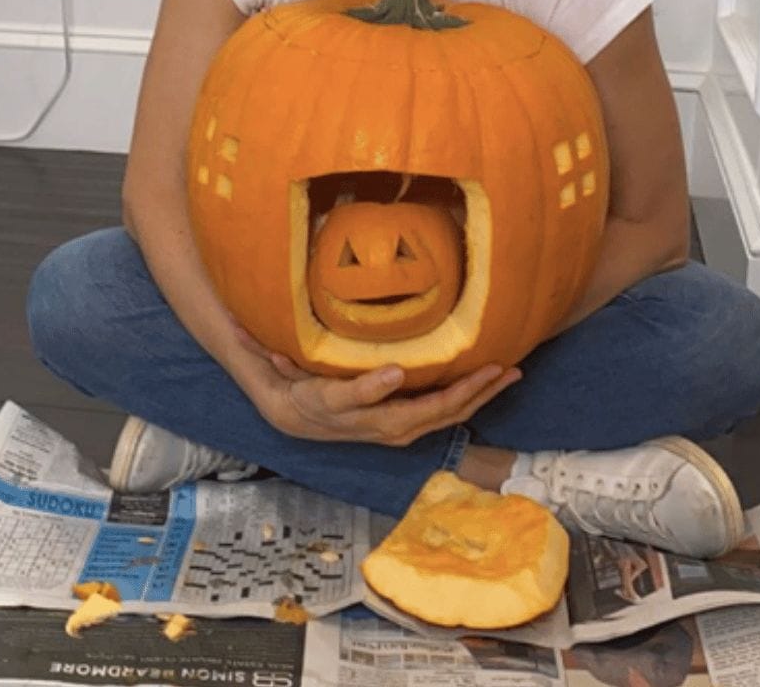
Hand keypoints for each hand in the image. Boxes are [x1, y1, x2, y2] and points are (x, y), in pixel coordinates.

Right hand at [232, 329, 520, 446]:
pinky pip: (445, 413)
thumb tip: (249, 330)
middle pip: (415, 415)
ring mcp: (394, 428)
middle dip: (456, 394)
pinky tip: (499, 379)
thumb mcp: (275, 367)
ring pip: (440, 417)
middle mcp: (370, 425)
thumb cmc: (289, 383)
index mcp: (333, 408)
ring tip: (510, 372)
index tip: (393, 373)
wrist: (296, 417)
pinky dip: (473, 398)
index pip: (349, 401)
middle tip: (490, 369)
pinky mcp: (408, 423)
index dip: (370, 390)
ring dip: (477, 396)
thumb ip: (268, 353)